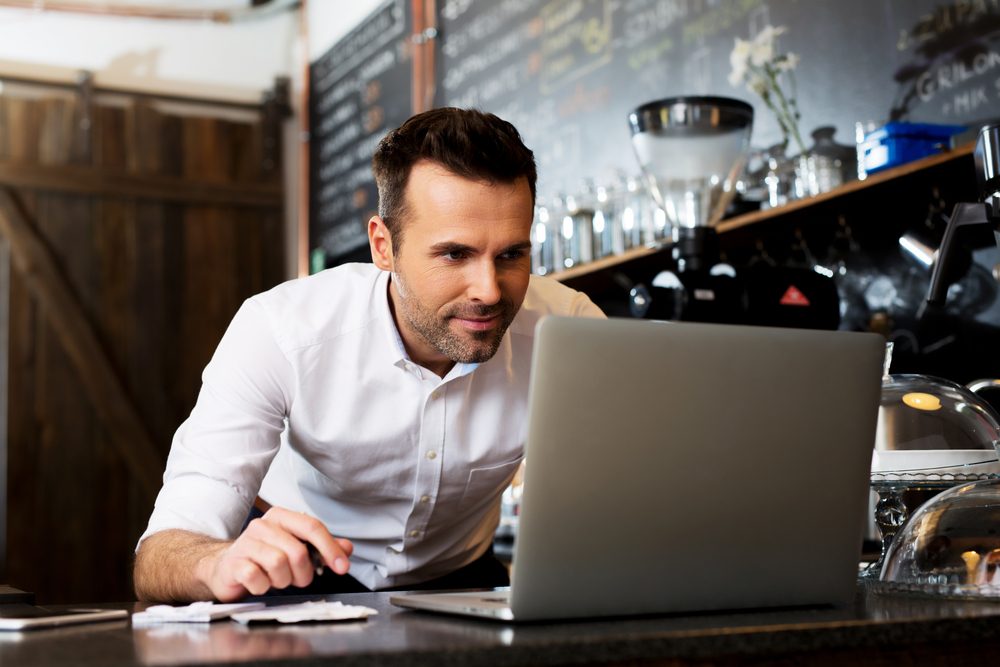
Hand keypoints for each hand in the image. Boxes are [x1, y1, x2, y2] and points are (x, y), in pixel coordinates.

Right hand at [198, 507, 352, 600]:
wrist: (226, 569)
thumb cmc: (265, 558)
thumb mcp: (296, 550)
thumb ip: (322, 548)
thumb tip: (347, 548)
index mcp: (281, 517)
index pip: (312, 527)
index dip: (330, 548)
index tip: (342, 567)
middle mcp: (262, 525)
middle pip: (298, 551)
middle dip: (304, 573)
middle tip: (297, 578)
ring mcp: (245, 543)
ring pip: (279, 564)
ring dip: (283, 580)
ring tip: (276, 579)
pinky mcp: (233, 563)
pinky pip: (257, 577)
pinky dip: (264, 586)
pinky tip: (260, 583)